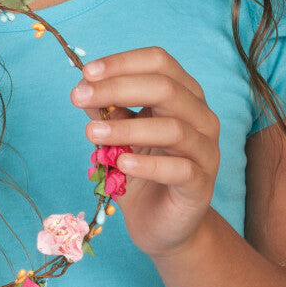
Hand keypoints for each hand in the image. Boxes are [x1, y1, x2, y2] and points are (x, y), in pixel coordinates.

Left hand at [70, 46, 220, 258]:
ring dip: (127, 128)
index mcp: (184, 95)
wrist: (162, 223)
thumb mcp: (119, 136)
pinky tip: (121, 164)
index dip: (123, 62)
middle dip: (117, 89)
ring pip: (174, 129)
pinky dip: (148, 164)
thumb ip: (108, 111)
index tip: (86, 72)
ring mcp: (206, 151)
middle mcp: (201, 117)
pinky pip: (180, 169)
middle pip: (166, 88)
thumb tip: (84, 87)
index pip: (159, 62)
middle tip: (79, 97)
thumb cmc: (142, 170)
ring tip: (92, 133)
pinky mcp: (202, 185)